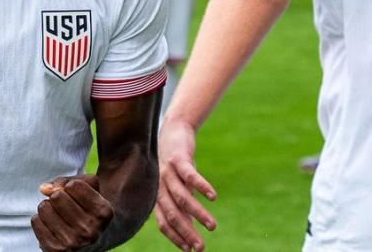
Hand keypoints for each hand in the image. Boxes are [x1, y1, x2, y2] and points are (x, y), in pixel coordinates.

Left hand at [31, 174, 112, 250]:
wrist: (86, 240)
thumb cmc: (84, 206)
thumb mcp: (86, 188)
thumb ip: (66, 181)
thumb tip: (44, 188)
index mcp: (103, 213)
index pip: (73, 186)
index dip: (71, 186)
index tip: (77, 196)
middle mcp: (90, 231)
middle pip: (57, 196)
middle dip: (57, 196)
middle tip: (66, 207)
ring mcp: (72, 243)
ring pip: (44, 207)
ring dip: (48, 207)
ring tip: (58, 216)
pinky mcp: (54, 250)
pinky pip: (35, 221)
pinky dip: (40, 219)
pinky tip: (52, 226)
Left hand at [154, 119, 216, 250]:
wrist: (173, 132)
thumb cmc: (175, 166)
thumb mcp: (177, 188)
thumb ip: (181, 208)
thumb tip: (189, 232)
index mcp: (158, 196)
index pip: (163, 222)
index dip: (176, 237)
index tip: (190, 250)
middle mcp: (159, 186)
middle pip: (173, 213)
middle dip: (187, 232)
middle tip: (201, 247)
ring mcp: (167, 172)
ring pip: (182, 197)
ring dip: (198, 213)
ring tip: (213, 226)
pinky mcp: (178, 159)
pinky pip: (190, 175)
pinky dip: (201, 186)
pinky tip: (213, 197)